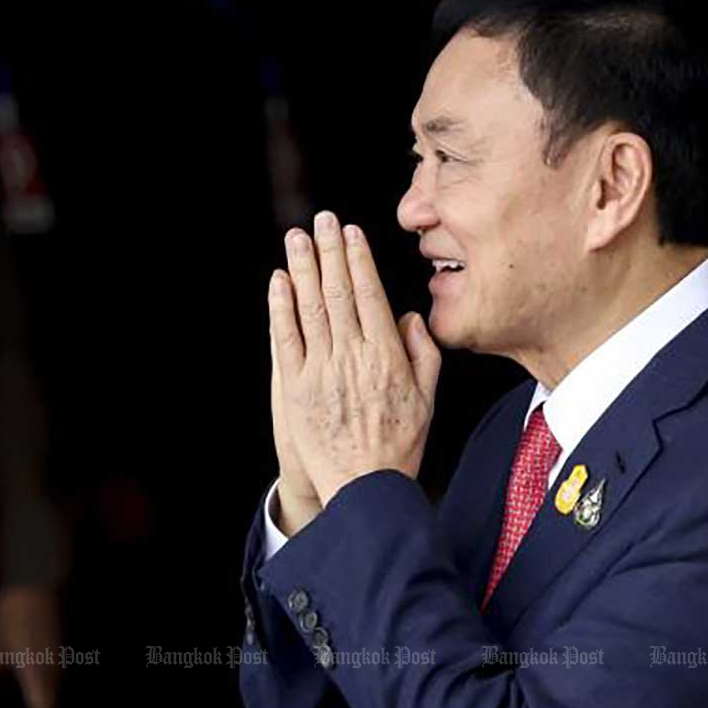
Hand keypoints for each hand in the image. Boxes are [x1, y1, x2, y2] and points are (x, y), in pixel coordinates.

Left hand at [0, 586, 61, 707]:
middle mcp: (51, 669)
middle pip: (53, 700)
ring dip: (47, 698)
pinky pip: (56, 672)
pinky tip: (35, 681)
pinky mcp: (58, 645)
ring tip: (32, 706)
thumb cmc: (7, 619)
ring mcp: (58, 656)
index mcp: (35, 674)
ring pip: (56, 685)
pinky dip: (48, 682)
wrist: (31, 586)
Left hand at [268, 210, 440, 504]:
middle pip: (338, 292)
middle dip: (330, 251)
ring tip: (297, 238)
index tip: (351, 233)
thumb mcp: (427, 399)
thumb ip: (424, 354)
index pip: (370, 295)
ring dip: (303, 268)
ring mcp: (321, 371)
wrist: (366, 488)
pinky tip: (279, 282)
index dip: (358, 260)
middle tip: (322, 219)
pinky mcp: (296, 388)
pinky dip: (281, 308)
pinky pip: (286, 340)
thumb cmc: (399, 446)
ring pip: (310, 309)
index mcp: (387, 356)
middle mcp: (353, 357)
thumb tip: (410, 316)